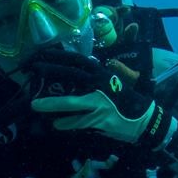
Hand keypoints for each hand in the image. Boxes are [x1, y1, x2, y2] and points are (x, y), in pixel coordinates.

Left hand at [27, 49, 169, 145]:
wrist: (144, 119)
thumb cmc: (125, 100)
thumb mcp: (111, 83)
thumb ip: (94, 77)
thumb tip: (74, 71)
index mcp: (102, 73)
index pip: (78, 60)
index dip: (60, 55)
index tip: (43, 53)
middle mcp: (100, 84)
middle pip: (72, 74)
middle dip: (51, 71)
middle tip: (33, 69)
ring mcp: (100, 102)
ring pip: (71, 103)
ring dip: (52, 104)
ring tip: (35, 105)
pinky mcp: (100, 119)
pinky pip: (78, 122)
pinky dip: (66, 123)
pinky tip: (55, 124)